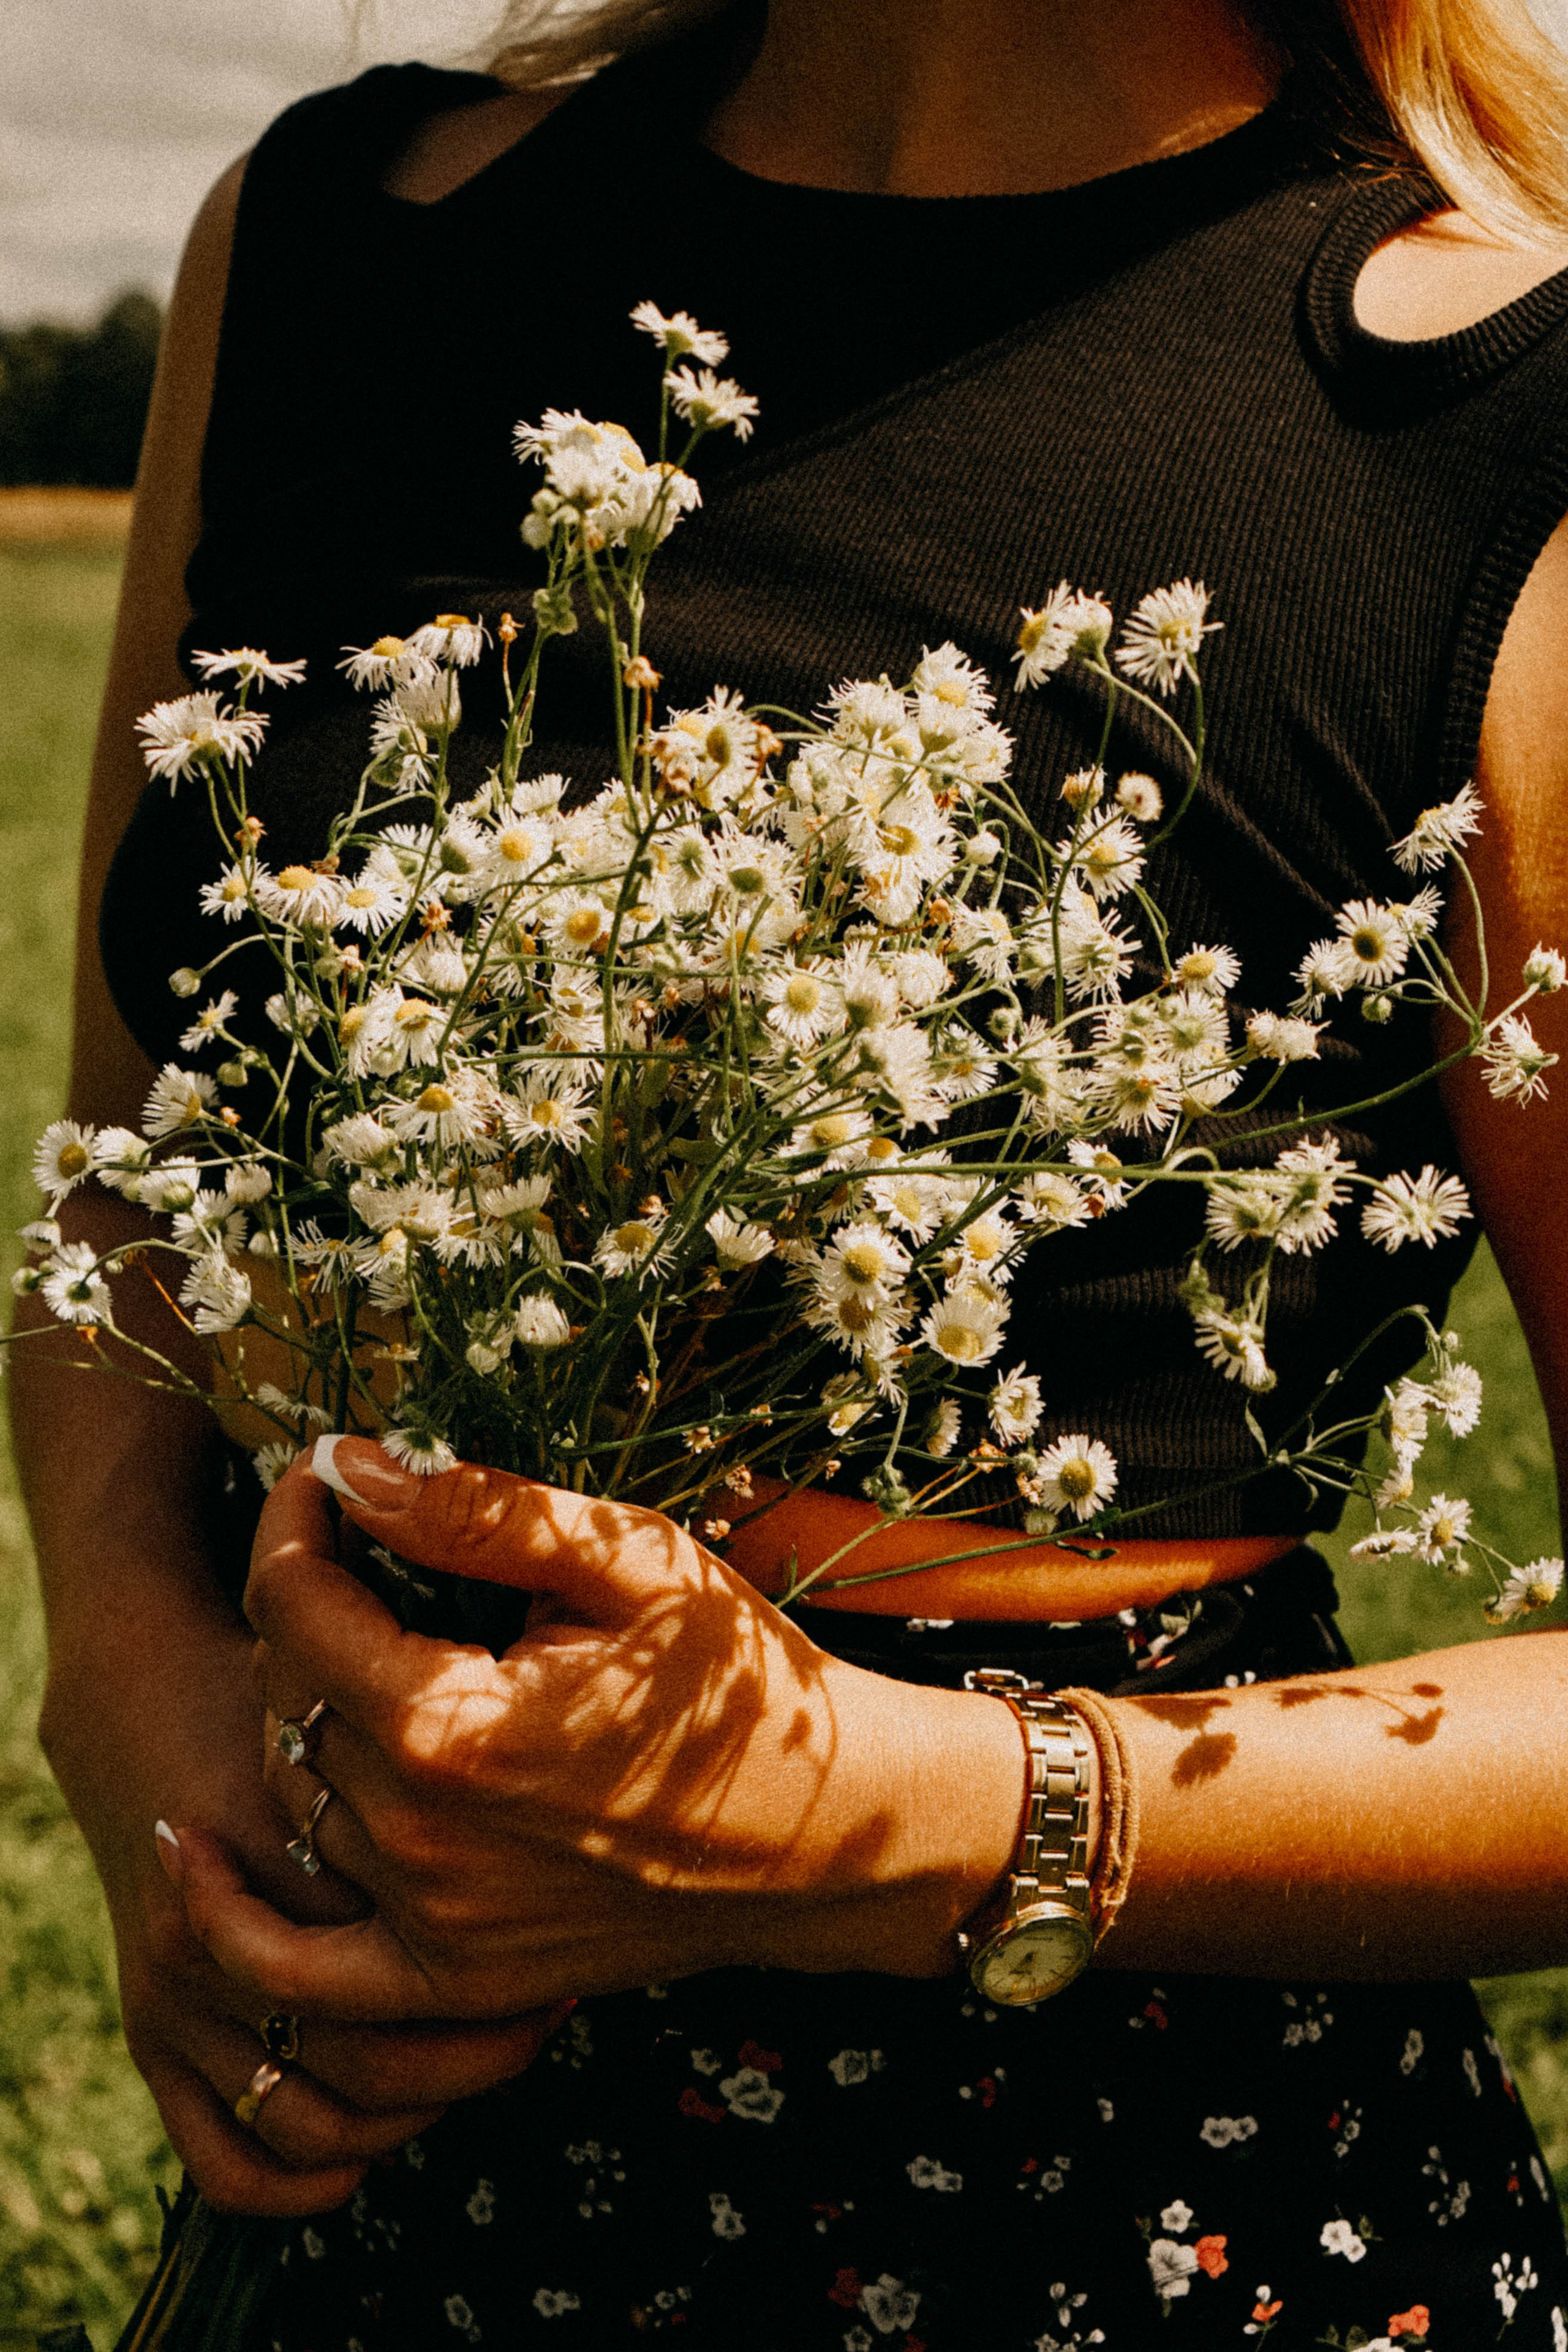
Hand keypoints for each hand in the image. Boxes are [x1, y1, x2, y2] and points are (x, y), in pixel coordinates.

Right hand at [43, 1583, 557, 2214]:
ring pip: (321, 2121)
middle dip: (484, 2051)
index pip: (418, 1967)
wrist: (151, 1697)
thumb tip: (570, 1829)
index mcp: (281, 1853)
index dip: (513, 1978)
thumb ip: (443, 1774)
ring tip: (479, 2055)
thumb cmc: (285, 1695)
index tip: (575, 1952)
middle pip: (382, 2061)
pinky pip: (231, 2160)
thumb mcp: (369, 1703)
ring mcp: (179, 1999)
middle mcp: (221, 1941)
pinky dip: (307, 2181)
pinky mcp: (151, 2034)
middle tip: (552, 2003)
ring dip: (413, 2112)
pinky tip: (378, 2150)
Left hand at [169, 1441, 1029, 2030]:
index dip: (293, 1520)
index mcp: (456, 1729)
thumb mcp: (632, 1561)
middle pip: (280, 1695)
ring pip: (287, 1793)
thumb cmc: (742, 1683)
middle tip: (360, 1546)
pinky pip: (295, 1970)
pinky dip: (228, 1919)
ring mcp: (431, 1928)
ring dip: (292, 1709)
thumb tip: (346, 1465)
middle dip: (302, 1602)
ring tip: (345, 1643)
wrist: (832, 1835)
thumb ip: (476, 1513)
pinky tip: (184, 1849)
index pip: (295, 1606)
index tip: (323, 1472)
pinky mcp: (452, 1983)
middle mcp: (421, 1842)